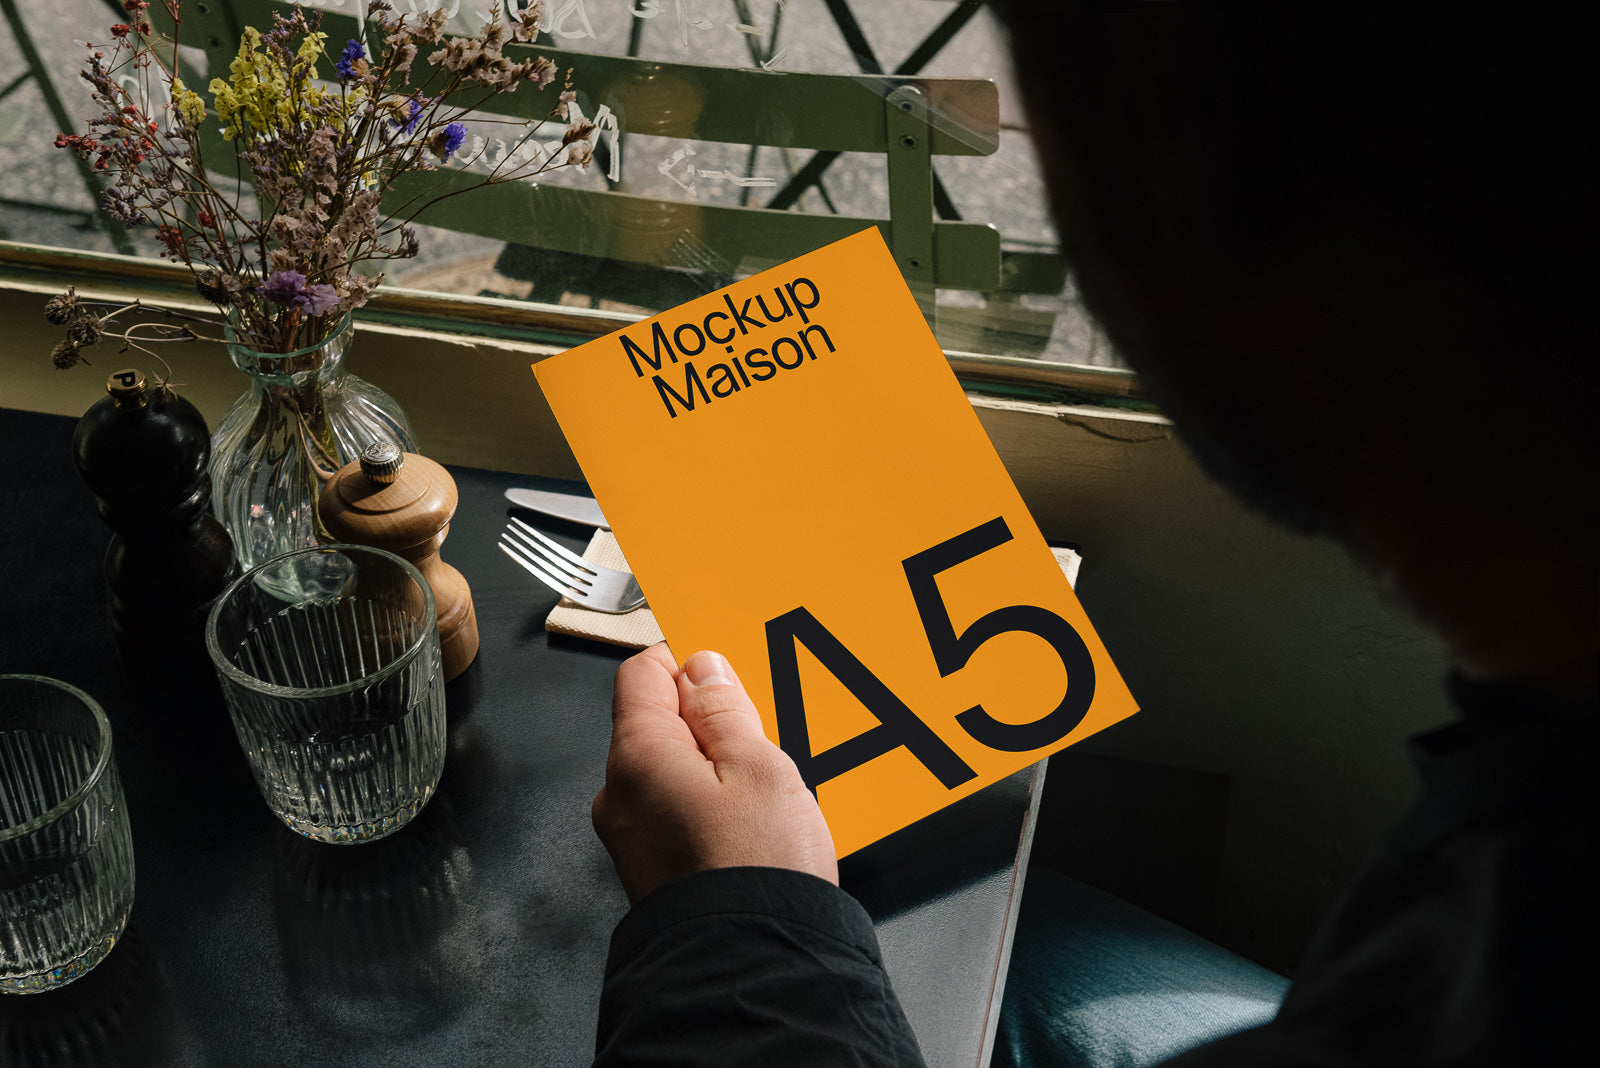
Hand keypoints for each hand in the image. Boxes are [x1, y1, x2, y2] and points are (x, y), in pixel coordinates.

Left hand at [592, 643, 837, 903]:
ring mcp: (629, 837)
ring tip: (759, 794)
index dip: (685, 663)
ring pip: (667, 772)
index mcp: (637, 757)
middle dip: (705, 723)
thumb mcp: (759, 766)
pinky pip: (672, 814)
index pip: (641, 674)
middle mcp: (618, 795)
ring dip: (710, 769)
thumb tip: (701, 669)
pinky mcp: (649, 870)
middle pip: (654, 725)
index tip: (726, 673)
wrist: (752, 966)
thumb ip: (725, 709)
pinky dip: (705, 807)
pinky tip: (746, 828)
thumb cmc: (757, 869)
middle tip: (757, 744)